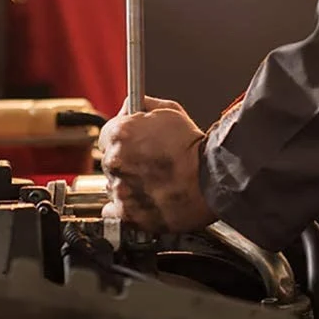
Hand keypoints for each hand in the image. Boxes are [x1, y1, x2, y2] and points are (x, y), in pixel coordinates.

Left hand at [99, 95, 215, 234]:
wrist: (211, 181)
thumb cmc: (193, 148)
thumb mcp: (170, 110)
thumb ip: (143, 105)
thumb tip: (131, 106)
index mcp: (120, 133)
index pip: (106, 136)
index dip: (122, 141)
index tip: (133, 146)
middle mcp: (115, 161)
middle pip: (110, 162)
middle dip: (126, 162)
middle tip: (148, 165)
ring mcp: (120, 188)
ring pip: (114, 186)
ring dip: (127, 184)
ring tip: (152, 183)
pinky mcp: (128, 213)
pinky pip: (114, 211)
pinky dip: (126, 207)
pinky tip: (142, 201)